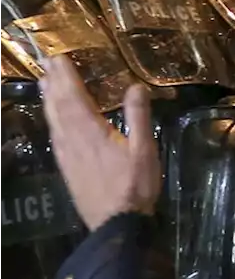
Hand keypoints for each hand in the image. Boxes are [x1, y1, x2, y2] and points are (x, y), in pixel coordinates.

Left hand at [40, 56, 160, 231]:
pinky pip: (54, 134)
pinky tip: (54, 116)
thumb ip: (138, 116)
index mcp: (89, 130)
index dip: (65, 74)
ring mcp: (65, 153)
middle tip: (47, 61)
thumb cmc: (134, 186)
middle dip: (53, 81)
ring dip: (48, 97)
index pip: (72, 95)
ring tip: (45, 81)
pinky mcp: (66, 165)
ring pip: (52, 118)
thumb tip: (136, 86)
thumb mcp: (144, 149)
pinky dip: (52, 117)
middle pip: (57, 104)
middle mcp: (71, 138)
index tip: (58, 55)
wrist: (116, 223)